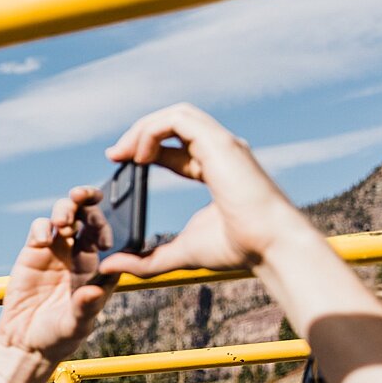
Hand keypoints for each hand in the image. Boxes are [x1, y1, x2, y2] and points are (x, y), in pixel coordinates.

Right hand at [0, 190, 113, 363]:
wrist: (25, 343)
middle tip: (82, 195)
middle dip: (87, 201)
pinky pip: (39, 229)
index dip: (106, 229)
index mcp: (96, 268)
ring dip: (65, 210)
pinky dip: (41, 227)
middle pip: (87, 217)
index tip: (103, 240)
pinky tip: (41, 240)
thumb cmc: (58, 338)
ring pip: (64, 216)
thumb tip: (95, 290)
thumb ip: (85, 308)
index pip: (106, 237)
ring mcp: (55, 252)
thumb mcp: (76, 326)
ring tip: (62, 222)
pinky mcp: (32, 253)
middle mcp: (78, 255)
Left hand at [99, 103, 306, 277]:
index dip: (146, 148)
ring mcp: (222, 144)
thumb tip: (111, 267)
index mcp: (215, 169)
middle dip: (140, 132)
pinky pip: (179, 120)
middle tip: (114, 155)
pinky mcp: (219, 143)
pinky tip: (140, 156)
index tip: (118, 161)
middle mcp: (221, 151)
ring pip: (177, 115)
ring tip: (124, 153)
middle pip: (175, 123)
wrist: (270, 246)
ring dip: (144, 128)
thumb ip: (145, 261)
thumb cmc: (237, 249)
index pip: (176, 148)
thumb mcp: (178, 255)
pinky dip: (153, 131)